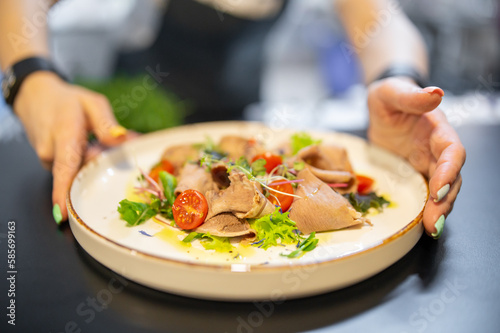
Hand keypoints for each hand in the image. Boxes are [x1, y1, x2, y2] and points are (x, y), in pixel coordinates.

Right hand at [13, 71, 134, 222]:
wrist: (35, 95)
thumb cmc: (67, 100)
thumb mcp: (92, 103)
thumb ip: (107, 124)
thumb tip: (121, 140)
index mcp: (64, 136)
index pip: (64, 169)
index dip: (63, 193)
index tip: (63, 214)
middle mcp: (52, 153)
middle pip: (78, 174)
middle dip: (98, 169)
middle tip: (109, 148)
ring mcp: (47, 160)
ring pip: (75, 172)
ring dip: (91, 163)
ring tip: (96, 142)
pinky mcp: (48, 163)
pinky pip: (69, 169)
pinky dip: (82, 162)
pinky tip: (88, 146)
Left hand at [367, 77, 465, 238]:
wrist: (381, 106)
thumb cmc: (389, 96)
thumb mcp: (393, 92)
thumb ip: (412, 95)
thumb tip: (436, 93)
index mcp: (437, 130)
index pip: (452, 152)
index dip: (449, 171)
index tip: (438, 188)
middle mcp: (437, 150)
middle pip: (451, 178)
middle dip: (446, 200)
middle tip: (434, 221)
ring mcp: (426, 164)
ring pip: (441, 191)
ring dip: (438, 210)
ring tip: (430, 228)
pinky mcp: (414, 175)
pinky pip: (423, 195)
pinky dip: (424, 209)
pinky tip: (419, 225)